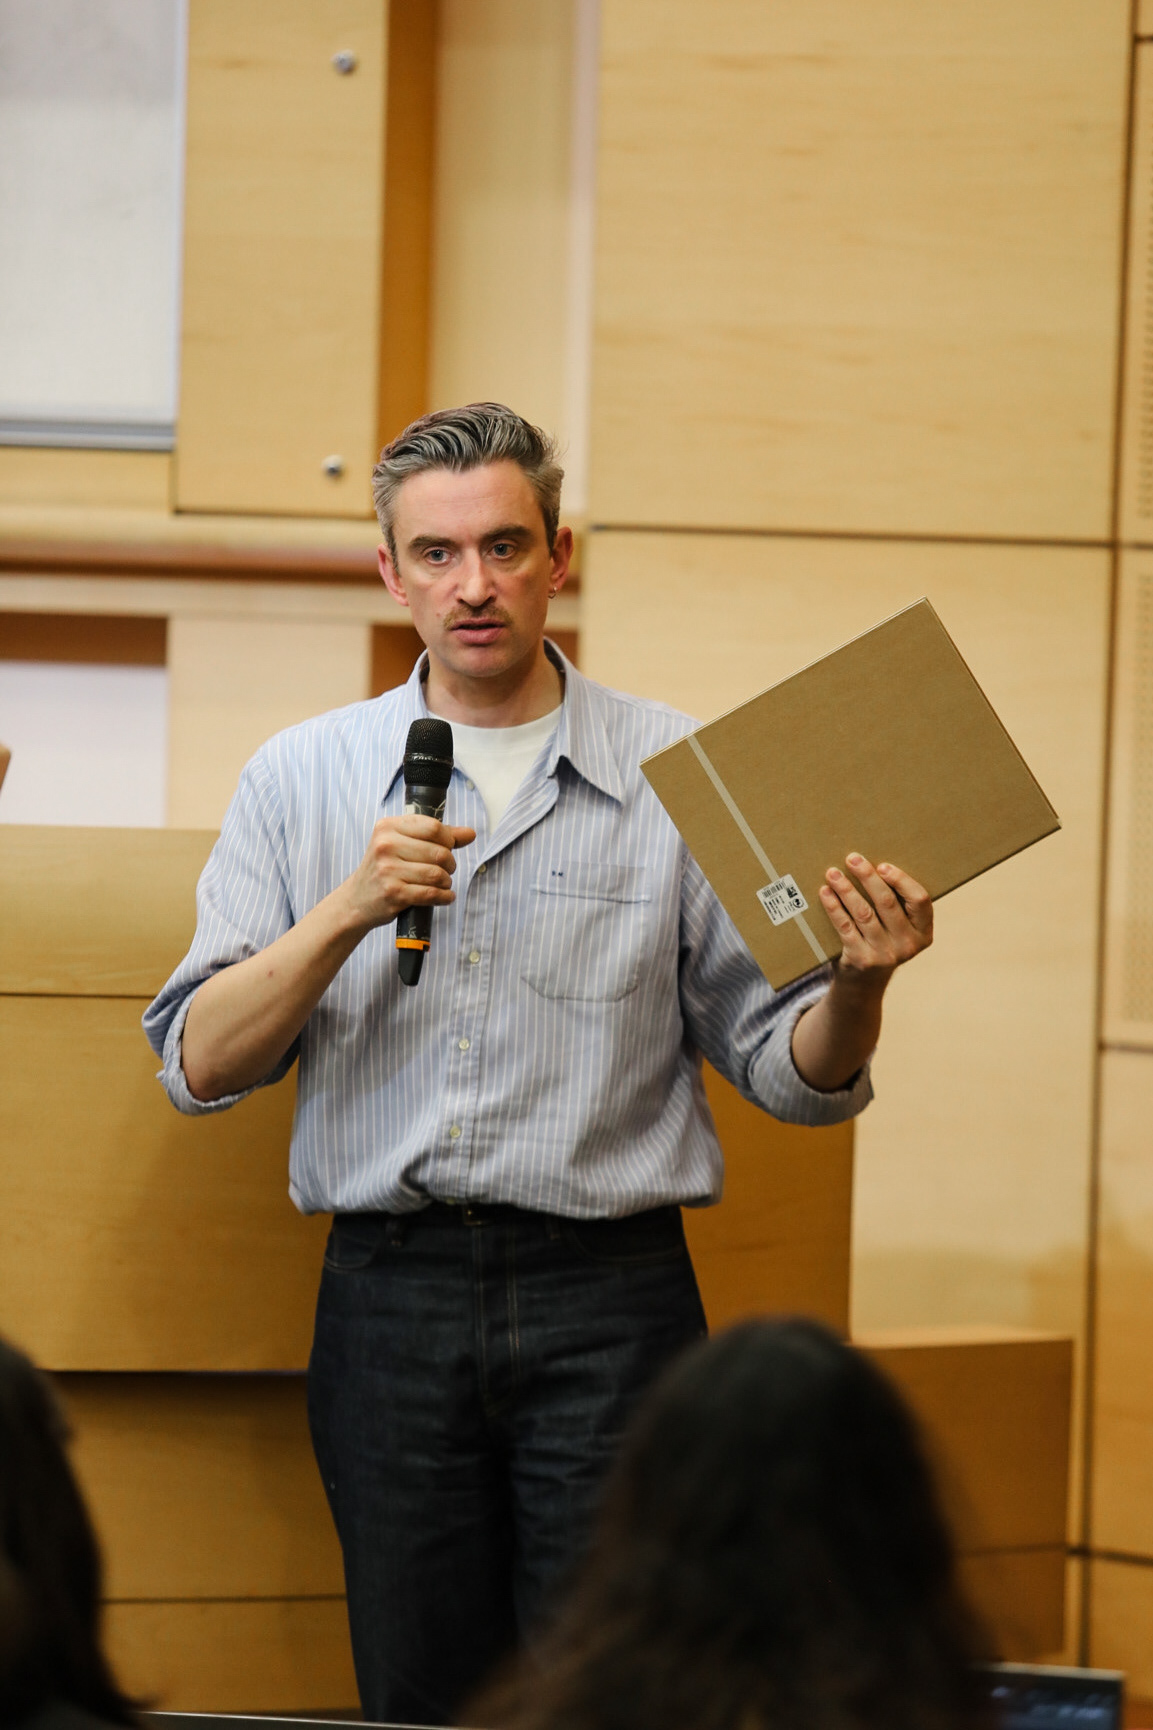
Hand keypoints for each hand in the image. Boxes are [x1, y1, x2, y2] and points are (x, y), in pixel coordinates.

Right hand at [343, 816, 476, 932]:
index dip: (449, 840)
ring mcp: (388, 870)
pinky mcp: (393, 893)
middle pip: (439, 852)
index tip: (448, 848)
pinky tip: (444, 896)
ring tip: (442, 884)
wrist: (356, 900)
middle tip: (446, 870)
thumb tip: (470, 833)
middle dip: (450, 864)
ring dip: (447, 882)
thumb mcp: (403, 844)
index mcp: (388, 827)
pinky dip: (444, 897)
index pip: (433, 827)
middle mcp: (385, 846)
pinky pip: (431, 894)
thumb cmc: (384, 869)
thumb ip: (437, 836)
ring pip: (437, 874)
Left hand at [819, 854, 932, 988]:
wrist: (864, 983)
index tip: (882, 865)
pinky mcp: (861, 959)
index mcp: (923, 932)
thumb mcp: (899, 929)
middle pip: (887, 903)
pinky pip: (845, 927)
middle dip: (868, 877)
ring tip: (833, 873)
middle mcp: (908, 945)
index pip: (920, 900)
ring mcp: (885, 955)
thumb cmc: (882, 941)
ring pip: (864, 913)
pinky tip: (825, 893)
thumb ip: (897, 905)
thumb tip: (872, 865)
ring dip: (846, 889)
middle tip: (852, 858)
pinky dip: (834, 907)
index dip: (901, 880)